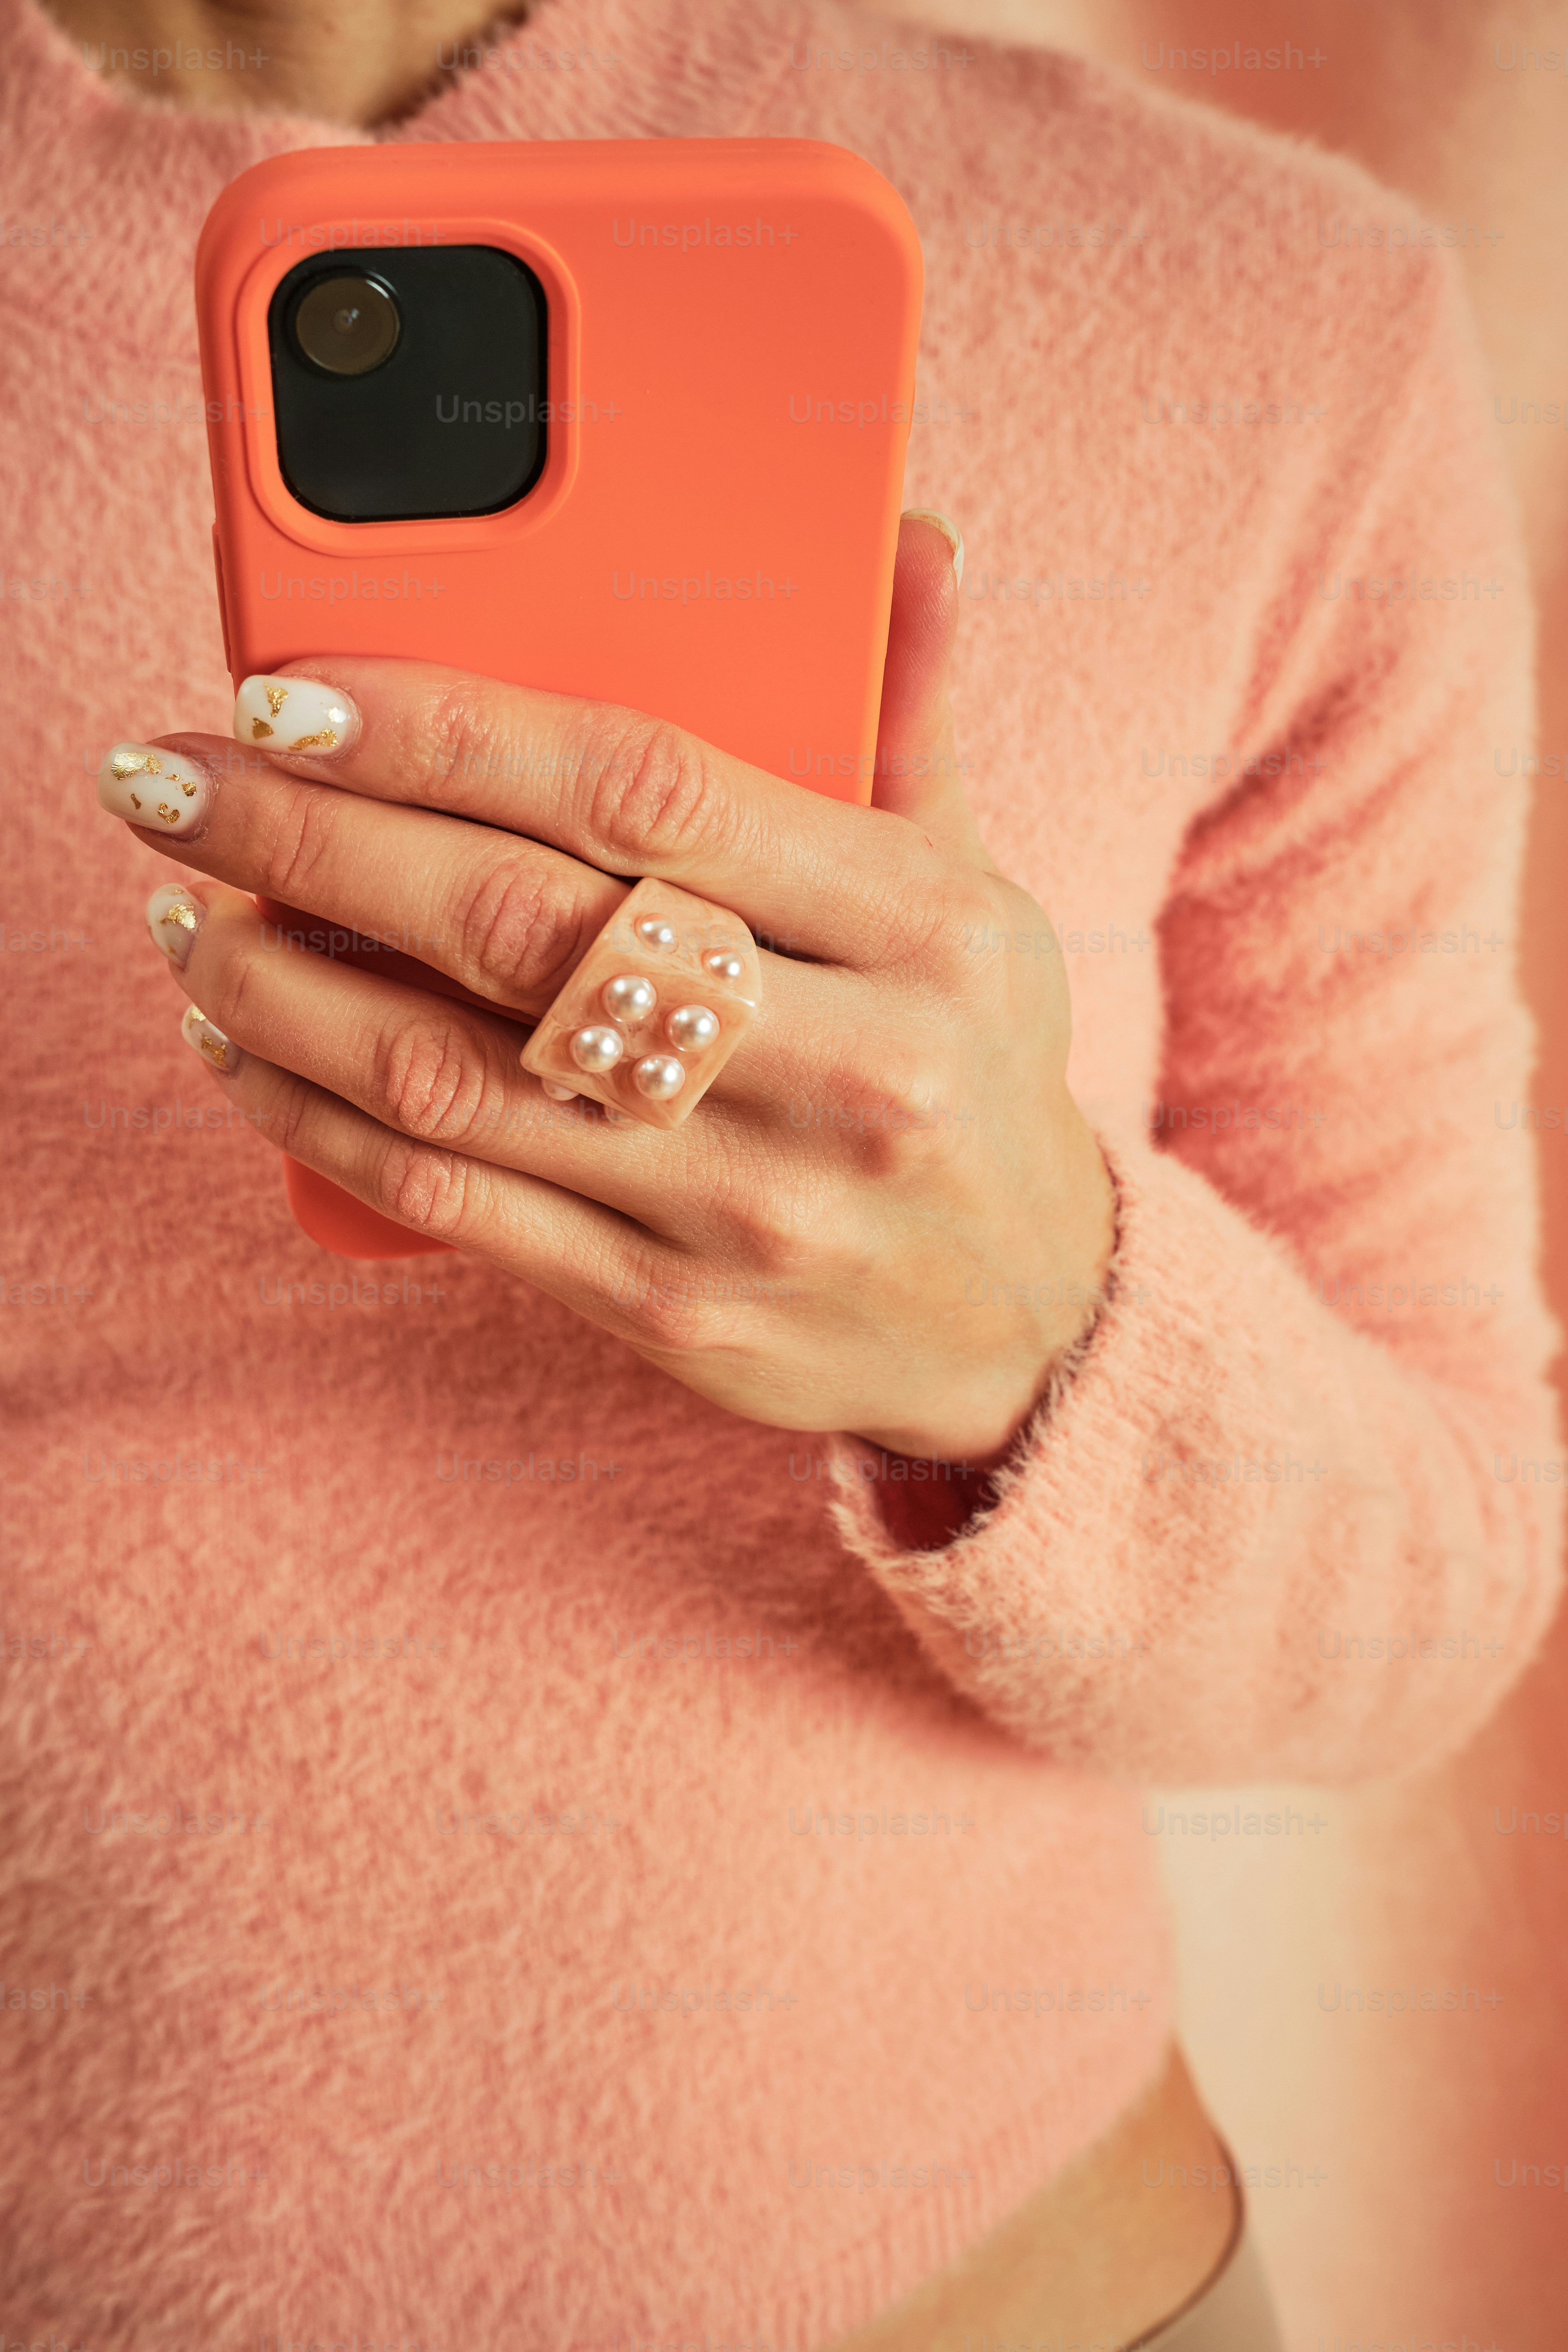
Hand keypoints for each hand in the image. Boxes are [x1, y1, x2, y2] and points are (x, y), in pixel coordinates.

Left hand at [107, 515, 1114, 1466]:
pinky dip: (317, 1118)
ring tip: (181, 914)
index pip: (642, 788)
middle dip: (304, 837)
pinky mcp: (678, 1314)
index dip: (441, 729)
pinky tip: (243, 1049)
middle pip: (517, 921)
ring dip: (276, 981)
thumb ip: (911, 720)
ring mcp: (751, 1206)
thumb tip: (909, 540)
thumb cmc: (972, 1072)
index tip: (292, 692)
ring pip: (453, 1072)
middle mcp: (846, 1068)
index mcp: (921, 930)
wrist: (1034, 1319)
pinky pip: (455, 1201)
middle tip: (170, 784)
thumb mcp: (977, 895)